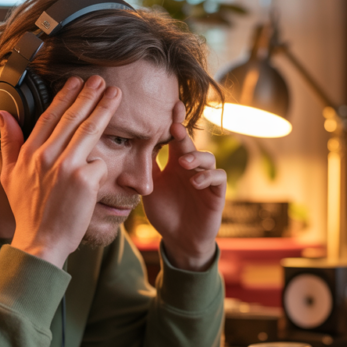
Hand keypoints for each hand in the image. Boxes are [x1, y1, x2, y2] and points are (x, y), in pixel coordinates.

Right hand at [0, 75, 122, 268]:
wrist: (40, 242)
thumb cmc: (27, 211)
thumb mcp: (9, 176)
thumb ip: (9, 143)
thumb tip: (2, 114)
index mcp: (29, 153)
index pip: (49, 117)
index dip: (64, 96)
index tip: (75, 81)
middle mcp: (46, 156)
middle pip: (72, 118)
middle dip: (88, 95)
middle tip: (101, 80)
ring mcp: (66, 167)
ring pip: (89, 131)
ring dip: (103, 109)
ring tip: (115, 95)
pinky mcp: (84, 181)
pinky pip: (100, 164)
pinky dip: (103, 165)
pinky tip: (108, 165)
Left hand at [142, 101, 226, 270]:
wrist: (180, 240)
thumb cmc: (165, 213)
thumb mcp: (149, 190)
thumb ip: (145, 169)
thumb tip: (128, 146)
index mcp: (176, 163)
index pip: (176, 139)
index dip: (175, 122)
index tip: (171, 106)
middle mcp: (192, 168)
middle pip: (191, 143)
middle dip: (184, 133)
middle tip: (175, 127)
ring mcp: (206, 179)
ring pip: (208, 158)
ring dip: (196, 158)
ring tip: (184, 163)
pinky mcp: (217, 193)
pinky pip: (218, 178)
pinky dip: (208, 177)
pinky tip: (196, 182)